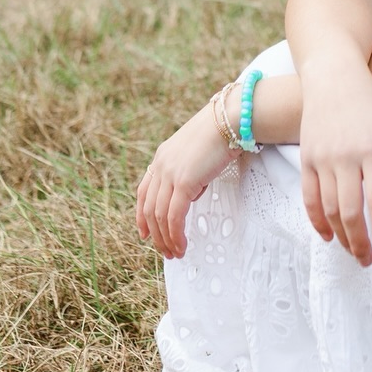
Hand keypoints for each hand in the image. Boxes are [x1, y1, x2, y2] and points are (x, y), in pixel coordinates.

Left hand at [136, 94, 236, 258]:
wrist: (230, 118)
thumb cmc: (222, 131)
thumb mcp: (197, 152)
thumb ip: (189, 172)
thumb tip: (191, 193)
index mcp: (162, 157)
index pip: (144, 191)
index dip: (141, 215)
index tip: (145, 234)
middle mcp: (161, 165)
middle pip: (149, 208)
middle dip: (156, 234)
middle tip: (165, 251)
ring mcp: (170, 174)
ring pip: (159, 216)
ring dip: (166, 238)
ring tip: (175, 253)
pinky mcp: (184, 182)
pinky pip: (174, 216)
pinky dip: (176, 234)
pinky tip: (182, 245)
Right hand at [298, 60, 371, 265]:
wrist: (333, 77)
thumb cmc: (371, 104)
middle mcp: (346, 156)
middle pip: (351, 212)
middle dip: (360, 243)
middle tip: (369, 261)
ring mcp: (322, 158)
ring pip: (329, 209)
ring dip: (341, 236)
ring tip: (354, 252)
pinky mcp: (306, 158)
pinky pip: (309, 197)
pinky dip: (317, 221)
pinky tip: (329, 236)